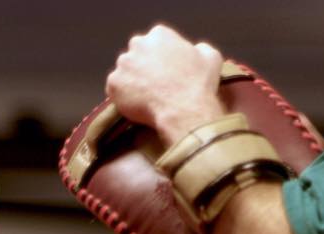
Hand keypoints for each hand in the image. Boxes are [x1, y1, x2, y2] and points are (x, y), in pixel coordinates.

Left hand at [106, 24, 226, 143]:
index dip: (160, 56)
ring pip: (124, 72)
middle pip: (136, 54)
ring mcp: (123, 64)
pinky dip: (122, 96)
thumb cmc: (197, 84)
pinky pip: (115, 89)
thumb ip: (198, 49)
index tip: (165, 69)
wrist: (182, 109)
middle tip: (153, 83)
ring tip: (145, 96)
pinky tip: (136, 103)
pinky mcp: (113, 83)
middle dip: (142, 66)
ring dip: (131, 81)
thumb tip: (195, 50)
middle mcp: (137, 45)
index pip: (154, 41)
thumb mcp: (210, 58)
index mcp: (159, 34)